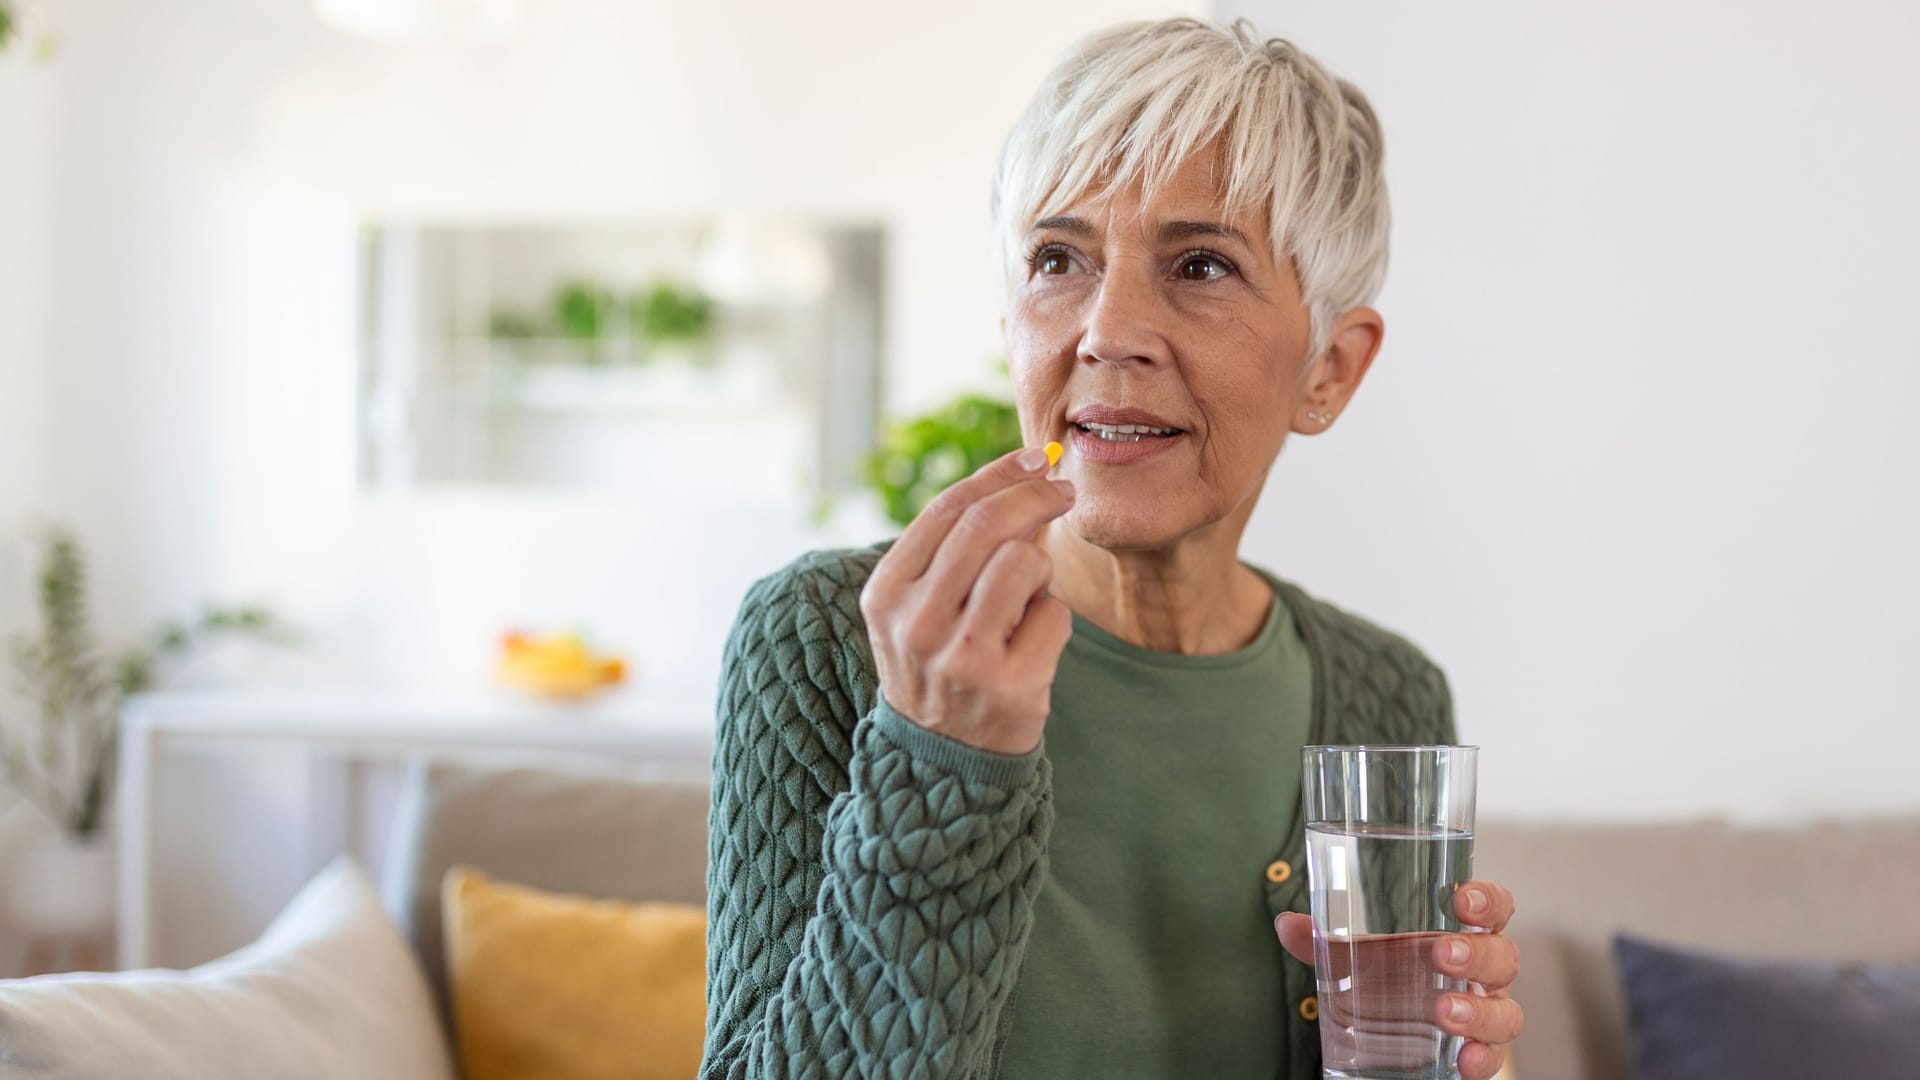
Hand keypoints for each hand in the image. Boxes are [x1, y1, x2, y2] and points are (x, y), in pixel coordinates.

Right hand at [860, 446, 1075, 754]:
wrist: (940, 760)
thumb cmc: (938, 662)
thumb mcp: (918, 605)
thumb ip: (954, 546)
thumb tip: (1025, 471)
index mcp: (887, 593)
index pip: (947, 509)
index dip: (997, 474)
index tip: (1034, 459)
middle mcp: (917, 624)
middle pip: (988, 525)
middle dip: (1036, 496)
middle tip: (1064, 491)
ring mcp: (962, 658)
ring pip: (1025, 563)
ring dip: (1039, 571)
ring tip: (1024, 601)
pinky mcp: (1010, 687)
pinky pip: (1054, 614)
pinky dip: (1051, 621)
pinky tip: (1029, 647)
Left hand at [1275, 881, 1523, 1079]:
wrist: (1404, 1034)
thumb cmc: (1392, 977)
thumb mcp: (1359, 956)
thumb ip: (1324, 940)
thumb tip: (1286, 925)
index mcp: (1463, 935)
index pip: (1494, 908)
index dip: (1487, 900)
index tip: (1461, 900)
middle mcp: (1484, 974)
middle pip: (1502, 957)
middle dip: (1476, 954)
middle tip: (1440, 953)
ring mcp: (1487, 1014)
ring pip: (1506, 1011)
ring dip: (1478, 1011)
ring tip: (1444, 1013)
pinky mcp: (1479, 1053)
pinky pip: (1494, 1059)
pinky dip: (1483, 1060)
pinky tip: (1465, 1062)